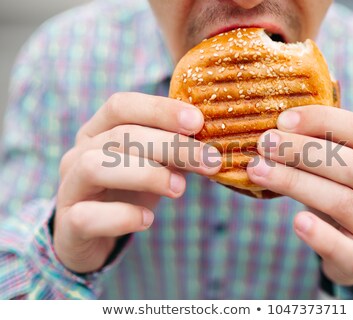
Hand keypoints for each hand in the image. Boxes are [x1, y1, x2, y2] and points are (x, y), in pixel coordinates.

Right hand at [55, 92, 221, 272]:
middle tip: (209, 160)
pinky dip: (122, 217)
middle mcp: (78, 153)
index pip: (121, 105)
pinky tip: (147, 220)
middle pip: (119, 135)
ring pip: (95, 166)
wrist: (89, 234)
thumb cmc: (126, 192)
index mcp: (98, 132)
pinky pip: (88, 217)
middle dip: (170, 145)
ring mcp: (69, 188)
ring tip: (180, 189)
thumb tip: (213, 146)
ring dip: (145, 174)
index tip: (198, 121)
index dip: (160, 109)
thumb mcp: (153, 166)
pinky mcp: (70, 224)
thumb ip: (174, 153)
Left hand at [247, 106, 352, 285]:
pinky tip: (297, 221)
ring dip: (296, 183)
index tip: (283, 119)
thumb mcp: (334, 171)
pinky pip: (342, 248)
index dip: (323, 120)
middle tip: (264, 144)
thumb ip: (314, 149)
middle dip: (302, 151)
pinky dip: (319, 234)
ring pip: (342, 201)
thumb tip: (269, 129)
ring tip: (259, 171)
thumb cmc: (337, 198)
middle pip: (351, 166)